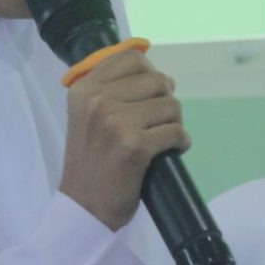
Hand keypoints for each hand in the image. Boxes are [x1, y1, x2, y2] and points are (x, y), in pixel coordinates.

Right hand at [58, 49, 187, 230]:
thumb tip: (162, 75)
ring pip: (171, 106)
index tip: (149, 94)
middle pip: (157, 81)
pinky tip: (169, 151)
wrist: (84, 206)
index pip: (132, 58)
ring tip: (160, 138)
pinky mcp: (135, 146)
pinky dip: (180, 142)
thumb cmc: (91, 160)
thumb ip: (113, 90)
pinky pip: (176, 132)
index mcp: (84, 88)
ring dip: (173, 123)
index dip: (150, 73)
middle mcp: (97, 100)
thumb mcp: (87, 115)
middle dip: (165, 101)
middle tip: (156, 123)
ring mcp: (116, 122)